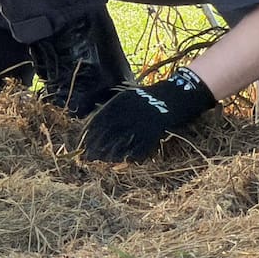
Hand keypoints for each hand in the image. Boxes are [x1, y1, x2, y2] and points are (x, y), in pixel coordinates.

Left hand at [80, 66, 216, 161]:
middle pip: (107, 132)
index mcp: (121, 102)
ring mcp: (141, 121)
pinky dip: (130, 156)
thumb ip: (117, 110)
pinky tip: (123, 164)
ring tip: (100, 164)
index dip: (89, 133)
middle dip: (95, 146)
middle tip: (86, 158)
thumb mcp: (132, 97)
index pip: (99, 119)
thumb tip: (99, 124)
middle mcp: (129, 111)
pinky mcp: (154, 131)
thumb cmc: (153, 98)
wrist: (178, 94)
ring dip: (109, 154)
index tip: (80, 144)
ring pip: (121, 141)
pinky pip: (139, 147)